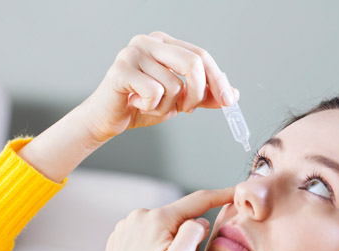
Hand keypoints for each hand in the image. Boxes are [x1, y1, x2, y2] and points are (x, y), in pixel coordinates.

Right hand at [78, 31, 239, 142]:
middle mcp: (148, 41)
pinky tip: (136, 104)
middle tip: (187, 109)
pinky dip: (151, 107)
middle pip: (193, 62)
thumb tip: (232, 95)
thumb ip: (203, 96)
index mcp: (164, 43)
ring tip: (150, 106)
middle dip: (197, 93)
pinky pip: (154, 92)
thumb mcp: (178, 101)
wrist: (107, 120)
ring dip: (167, 106)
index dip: (217, 79)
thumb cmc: (141, 106)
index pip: (200, 55)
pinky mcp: (121, 69)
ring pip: (173, 84)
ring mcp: (133, 52)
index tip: (228, 100)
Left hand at [90, 187, 234, 250]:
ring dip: (171, 247)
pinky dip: (156, 249)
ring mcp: (127, 226)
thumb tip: (200, 221)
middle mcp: (140, 216)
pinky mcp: (120, 237)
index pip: (197, 200)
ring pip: (164, 229)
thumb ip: (193, 235)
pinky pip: (149, 236)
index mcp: (157, 218)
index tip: (237, 191)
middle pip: (180, 220)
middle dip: (188, 241)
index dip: (221, 195)